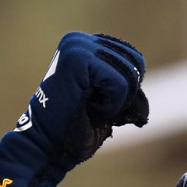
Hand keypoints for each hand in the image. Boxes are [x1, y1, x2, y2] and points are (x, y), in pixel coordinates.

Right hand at [17, 33, 149, 166]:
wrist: (47, 146)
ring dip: (116, 102)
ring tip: (89, 108)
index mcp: (84, 45)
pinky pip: (120, 83)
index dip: (128, 90)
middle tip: (95, 108)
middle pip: (135, 62)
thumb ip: (123, 80)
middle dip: (125, 95)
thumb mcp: (106, 98)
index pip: (134, 59)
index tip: (99, 103)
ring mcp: (76, 46)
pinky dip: (111, 105)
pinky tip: (89, 109)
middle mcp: (78, 39)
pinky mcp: (77, 59)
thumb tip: (140, 73)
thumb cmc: (76, 128)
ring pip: (129, 74)